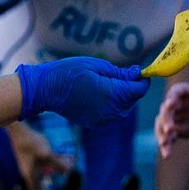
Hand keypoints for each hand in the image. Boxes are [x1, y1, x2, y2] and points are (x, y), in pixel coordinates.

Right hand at [5, 120, 71, 189]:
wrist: (19, 130)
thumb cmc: (31, 144)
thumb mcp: (47, 154)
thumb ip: (58, 163)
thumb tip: (68, 171)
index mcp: (31, 175)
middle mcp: (30, 171)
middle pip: (42, 180)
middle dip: (55, 179)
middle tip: (66, 177)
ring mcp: (30, 162)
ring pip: (46, 168)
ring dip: (57, 167)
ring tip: (69, 164)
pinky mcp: (32, 154)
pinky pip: (45, 160)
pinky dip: (54, 160)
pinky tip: (62, 155)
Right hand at [15, 56, 147, 129]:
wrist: (46, 90)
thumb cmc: (70, 72)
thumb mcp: (97, 66)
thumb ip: (120, 73)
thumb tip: (136, 74)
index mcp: (113, 95)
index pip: (139, 90)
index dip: (142, 80)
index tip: (139, 72)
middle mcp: (110, 111)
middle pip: (132, 101)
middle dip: (132, 89)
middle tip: (124, 75)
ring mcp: (102, 119)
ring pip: (122, 109)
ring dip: (122, 98)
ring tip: (110, 84)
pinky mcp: (94, 123)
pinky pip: (110, 115)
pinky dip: (111, 105)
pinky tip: (100, 94)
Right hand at [154, 81, 188, 148]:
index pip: (179, 89)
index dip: (173, 95)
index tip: (170, 103)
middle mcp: (183, 102)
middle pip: (168, 107)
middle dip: (166, 117)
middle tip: (169, 130)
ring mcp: (179, 116)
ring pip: (163, 122)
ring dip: (162, 132)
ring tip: (165, 144)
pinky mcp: (179, 129)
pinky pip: (168, 136)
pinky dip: (166, 144)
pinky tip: (166, 154)